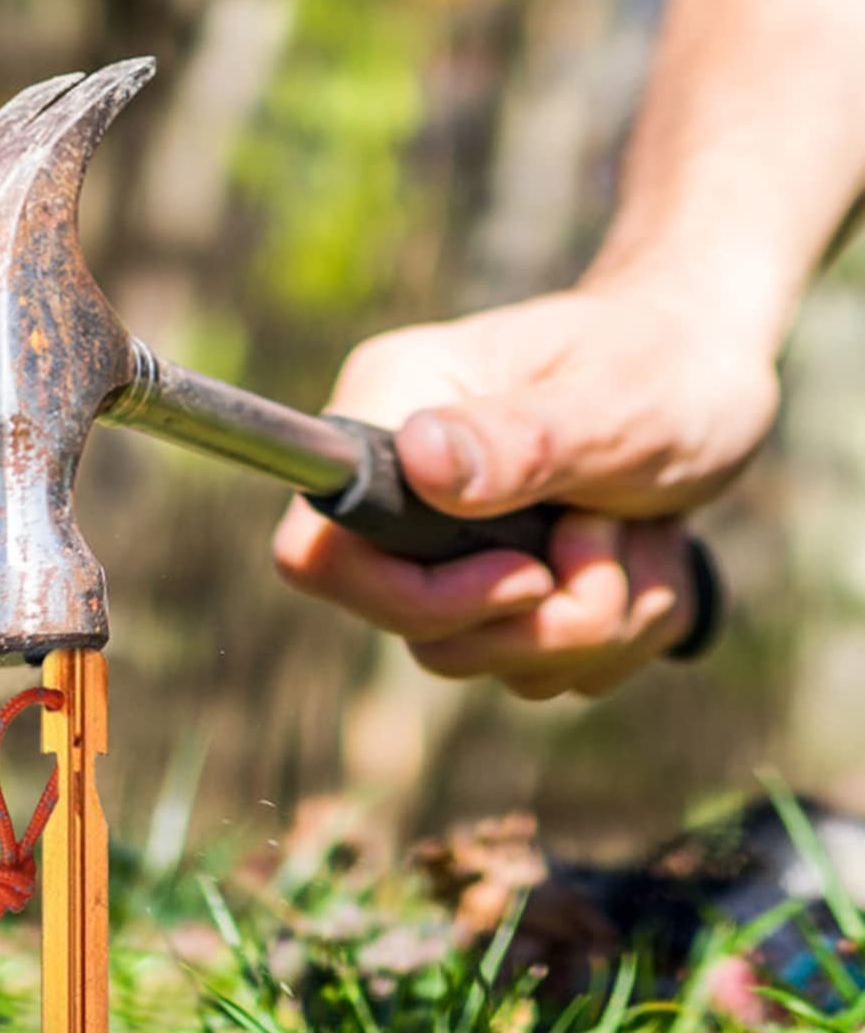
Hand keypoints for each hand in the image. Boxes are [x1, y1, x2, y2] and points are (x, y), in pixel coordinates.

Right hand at [272, 282, 777, 696]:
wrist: (713, 371)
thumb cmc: (664, 363)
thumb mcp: (616, 399)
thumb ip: (521, 439)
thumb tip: (419, 457)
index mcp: (391, 412)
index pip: (318, 551)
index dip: (410, 595)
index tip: (526, 573)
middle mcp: (399, 487)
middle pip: (412, 629)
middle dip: (541, 618)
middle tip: (612, 535)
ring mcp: (444, 549)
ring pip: (485, 659)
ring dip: (598, 618)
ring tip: (641, 531)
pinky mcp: (497, 594)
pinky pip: (541, 669)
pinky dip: (619, 631)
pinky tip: (644, 553)